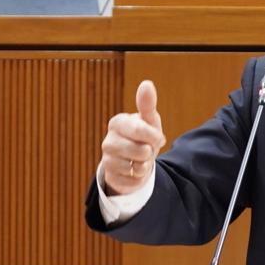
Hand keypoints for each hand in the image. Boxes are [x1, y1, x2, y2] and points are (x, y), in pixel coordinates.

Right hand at [101, 80, 166, 194]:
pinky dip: (139, 178)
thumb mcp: (149, 121)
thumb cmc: (143, 137)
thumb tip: (146, 83)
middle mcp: (108, 141)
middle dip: (150, 152)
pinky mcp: (110, 178)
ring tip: (140, 160)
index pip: (140, 130)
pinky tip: (134, 171)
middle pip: (141, 151)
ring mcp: (107, 160)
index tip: (157, 138)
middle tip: (146, 149)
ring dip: (145, 165)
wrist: (135, 162)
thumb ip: (147, 104)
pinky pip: (133, 180)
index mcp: (117, 123)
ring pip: (137, 167)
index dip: (154, 137)